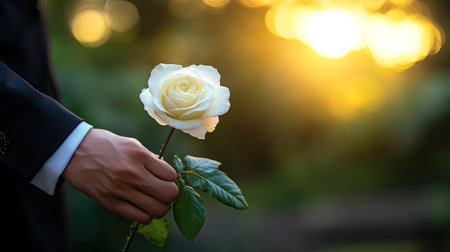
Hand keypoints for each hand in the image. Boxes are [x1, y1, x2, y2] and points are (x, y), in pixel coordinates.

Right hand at [63, 128, 177, 223]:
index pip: (171, 175)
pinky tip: (141, 208)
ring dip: (159, 208)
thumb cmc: (105, 145)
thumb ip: (150, 159)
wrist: (74, 151)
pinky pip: (139, 218)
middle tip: (162, 192)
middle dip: (170, 195)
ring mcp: (121, 189)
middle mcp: (132, 172)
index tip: (164, 178)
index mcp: (139, 155)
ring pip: (157, 209)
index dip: (170, 178)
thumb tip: (167, 175)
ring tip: (153, 201)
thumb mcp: (131, 144)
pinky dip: (145, 216)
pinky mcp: (110, 202)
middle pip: (169, 194)